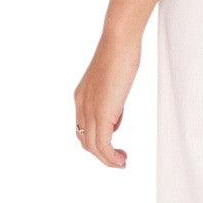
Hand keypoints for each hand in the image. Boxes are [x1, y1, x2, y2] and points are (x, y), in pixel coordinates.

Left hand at [73, 31, 140, 166]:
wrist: (118, 40)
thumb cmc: (120, 51)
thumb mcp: (114, 79)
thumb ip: (112, 98)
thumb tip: (115, 116)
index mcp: (82, 96)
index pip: (84, 127)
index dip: (97, 139)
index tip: (114, 144)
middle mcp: (81, 105)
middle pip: (85, 140)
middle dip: (101, 153)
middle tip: (118, 158)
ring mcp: (90, 110)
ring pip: (92, 146)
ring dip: (107, 159)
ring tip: (121, 162)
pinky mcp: (102, 113)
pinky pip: (102, 145)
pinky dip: (110, 157)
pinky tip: (121, 159)